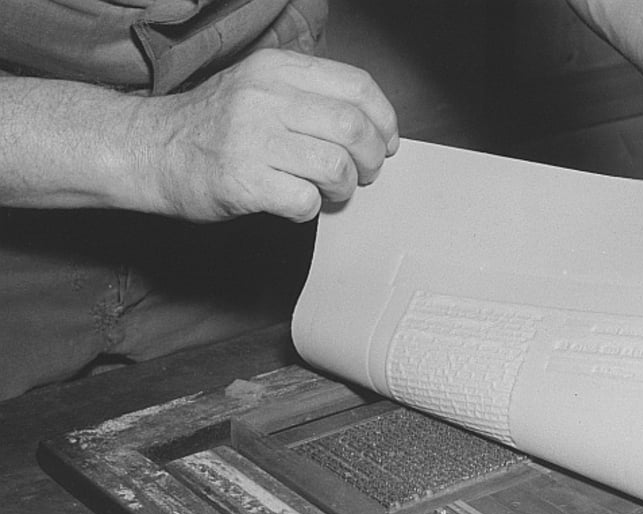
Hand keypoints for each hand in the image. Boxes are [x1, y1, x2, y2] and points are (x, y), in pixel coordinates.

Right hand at [139, 49, 398, 222]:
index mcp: (276, 69)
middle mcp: (265, 97)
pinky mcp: (242, 180)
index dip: (384, 120)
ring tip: (331, 191)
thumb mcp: (259, 89)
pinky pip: (305, 200)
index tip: (386, 142)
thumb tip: (370, 127)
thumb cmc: (213, 127)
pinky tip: (295, 203)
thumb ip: (309, 98)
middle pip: (353, 128)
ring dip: (344, 187)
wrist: (149, 151)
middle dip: (371, 160)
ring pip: (336, 165)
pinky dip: (311, 209)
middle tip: (363, 174)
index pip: (357, 86)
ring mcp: (252, 138)